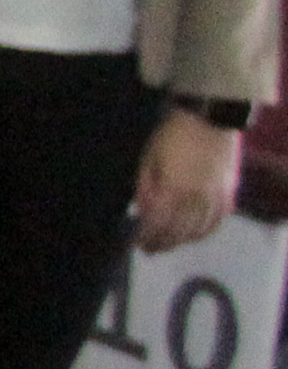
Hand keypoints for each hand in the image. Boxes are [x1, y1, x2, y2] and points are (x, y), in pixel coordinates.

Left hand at [137, 110, 238, 256]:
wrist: (209, 119)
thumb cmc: (171, 136)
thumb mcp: (148, 158)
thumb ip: (145, 188)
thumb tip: (141, 212)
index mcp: (173, 189)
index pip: (158, 224)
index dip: (148, 237)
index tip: (138, 243)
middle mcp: (196, 198)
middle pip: (178, 232)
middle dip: (162, 244)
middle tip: (150, 250)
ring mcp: (215, 197)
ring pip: (198, 230)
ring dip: (181, 241)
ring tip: (168, 244)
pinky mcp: (229, 193)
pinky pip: (217, 221)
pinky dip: (204, 232)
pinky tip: (194, 236)